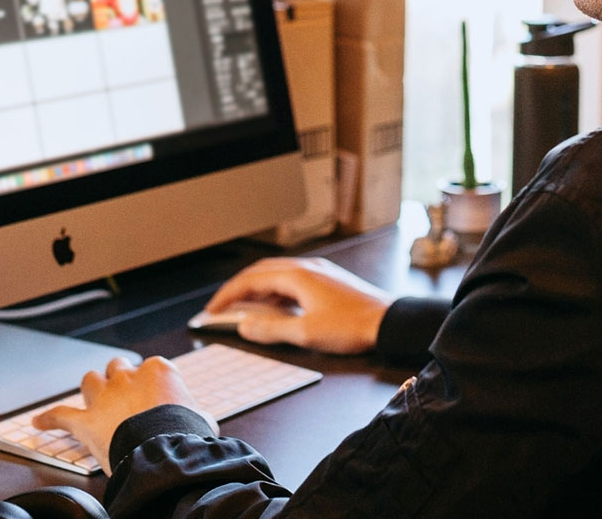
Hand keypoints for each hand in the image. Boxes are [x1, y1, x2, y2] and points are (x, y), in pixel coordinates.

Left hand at [32, 357, 214, 474]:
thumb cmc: (184, 434)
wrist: (163, 452)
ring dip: (92, 388)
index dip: (151, 384)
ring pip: (90, 380)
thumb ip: (195, 413)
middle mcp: (127, 377)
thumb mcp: (201, 419)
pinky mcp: (85, 421)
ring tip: (93, 397)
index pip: (151, 368)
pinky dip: (48, 419)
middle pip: (118, 367)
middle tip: (123, 394)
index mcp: (158, 370)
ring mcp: (104, 397)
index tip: (156, 397)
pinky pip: (60, 415)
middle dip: (119, 378)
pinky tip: (39, 422)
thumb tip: (200, 420)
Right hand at [205, 257, 395, 353]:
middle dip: (238, 289)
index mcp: (297, 276)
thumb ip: (271, 329)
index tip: (212, 310)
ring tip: (244, 309)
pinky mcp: (328, 282)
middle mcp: (306, 268)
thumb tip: (244, 325)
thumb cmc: (353, 326)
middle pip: (261, 272)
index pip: (250, 280)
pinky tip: (276, 307)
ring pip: (278, 275)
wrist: (389, 322)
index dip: (227, 295)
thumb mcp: (305, 333)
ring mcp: (318, 273)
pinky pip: (293, 281)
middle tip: (222, 307)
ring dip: (257, 290)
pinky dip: (276, 292)